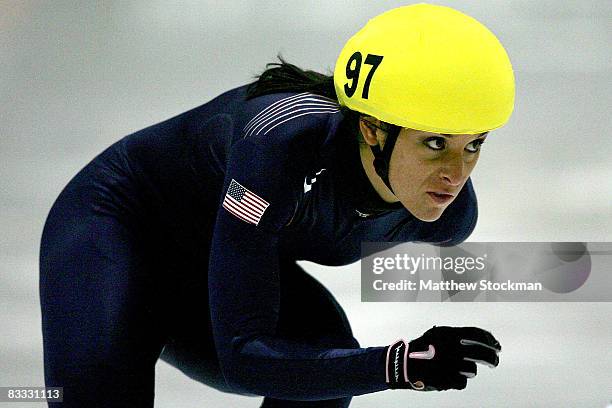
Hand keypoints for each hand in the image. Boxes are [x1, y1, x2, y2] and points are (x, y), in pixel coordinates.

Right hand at [385, 325, 500, 390]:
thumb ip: (456, 335)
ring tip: (458, 369)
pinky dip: (458, 380)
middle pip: (480, 353)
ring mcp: (447, 364)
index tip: (497, 345)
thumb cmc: (420, 349)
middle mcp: (449, 347)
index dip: (490, 340)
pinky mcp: (444, 379)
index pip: (476, 334)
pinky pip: (462, 382)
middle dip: (491, 358)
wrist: (401, 365)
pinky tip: (450, 376)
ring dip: (468, 370)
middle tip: (494, 361)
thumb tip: (483, 339)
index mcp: (447, 333)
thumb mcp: (436, 334)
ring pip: (472, 370)